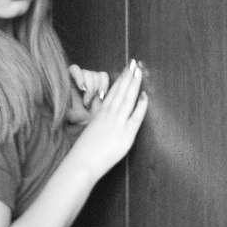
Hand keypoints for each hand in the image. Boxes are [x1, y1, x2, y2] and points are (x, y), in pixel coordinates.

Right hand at [68, 60, 147, 181]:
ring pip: (127, 99)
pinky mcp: (125, 135)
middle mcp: (109, 115)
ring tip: (139, 71)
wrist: (82, 163)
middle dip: (128, 76)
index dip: (120, 79)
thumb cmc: (84, 150)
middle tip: (135, 62)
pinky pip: (135, 117)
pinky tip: (145, 96)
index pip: (112, 92)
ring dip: (134, 84)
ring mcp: (117, 124)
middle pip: (120, 91)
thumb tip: (103, 112)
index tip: (126, 69)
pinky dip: (141, 106)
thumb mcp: (89, 129)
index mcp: (100, 114)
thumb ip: (98, 119)